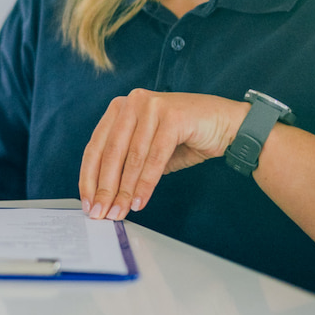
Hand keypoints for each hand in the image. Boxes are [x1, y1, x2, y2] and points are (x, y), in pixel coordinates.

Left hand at [78, 89, 248, 219]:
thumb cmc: (184, 139)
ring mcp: (151, 106)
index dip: (89, 177)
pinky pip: (155, 157)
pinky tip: (140, 201)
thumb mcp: (147, 151)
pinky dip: (146, 183)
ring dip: (124, 189)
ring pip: (132, 157)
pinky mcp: (172, 116)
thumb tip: (105, 197)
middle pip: (111, 152)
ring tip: (120, 212)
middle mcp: (132, 102)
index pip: (96, 146)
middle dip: (105, 187)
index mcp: (120, 108)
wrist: (226, 124)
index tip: (88, 203)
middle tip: (101, 213)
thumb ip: (127, 166)